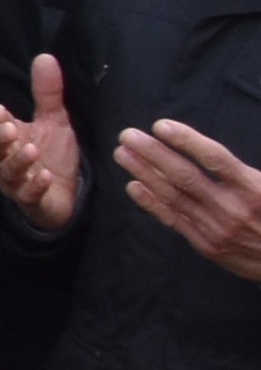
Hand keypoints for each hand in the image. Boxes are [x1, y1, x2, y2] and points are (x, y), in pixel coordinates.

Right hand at [0, 55, 81, 231]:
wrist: (64, 194)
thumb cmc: (52, 155)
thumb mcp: (54, 121)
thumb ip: (47, 92)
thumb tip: (45, 56)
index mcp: (9, 139)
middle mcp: (6, 160)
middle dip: (0, 140)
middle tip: (11, 129)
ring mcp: (17, 183)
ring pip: (8, 173)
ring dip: (18, 162)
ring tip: (31, 151)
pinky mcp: (32, 201)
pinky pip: (28, 196)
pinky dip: (34, 187)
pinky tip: (44, 178)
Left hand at [118, 117, 260, 280]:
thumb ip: (242, 171)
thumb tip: (207, 149)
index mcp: (255, 188)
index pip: (215, 158)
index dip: (186, 140)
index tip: (160, 125)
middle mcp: (233, 208)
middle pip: (185, 176)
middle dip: (153, 153)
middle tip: (128, 135)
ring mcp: (216, 228)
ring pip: (173, 196)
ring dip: (144, 173)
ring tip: (122, 154)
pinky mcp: (206, 244)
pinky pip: (173, 220)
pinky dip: (151, 203)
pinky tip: (133, 185)